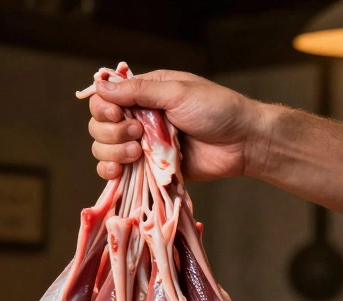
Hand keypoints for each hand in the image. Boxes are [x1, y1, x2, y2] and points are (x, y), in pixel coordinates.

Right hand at [88, 70, 264, 181]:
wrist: (242, 143)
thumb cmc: (216, 110)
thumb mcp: (177, 92)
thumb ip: (138, 92)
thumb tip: (101, 87)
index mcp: (145, 93)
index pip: (105, 99)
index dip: (104, 109)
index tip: (117, 115)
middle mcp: (139, 117)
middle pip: (99, 126)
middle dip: (110, 132)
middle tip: (136, 134)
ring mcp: (142, 145)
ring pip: (104, 149)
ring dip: (112, 152)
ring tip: (136, 153)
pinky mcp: (149, 168)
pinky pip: (116, 172)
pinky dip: (111, 172)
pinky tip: (120, 171)